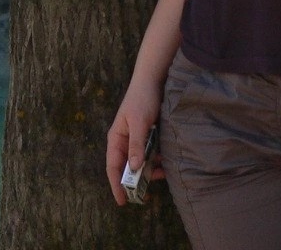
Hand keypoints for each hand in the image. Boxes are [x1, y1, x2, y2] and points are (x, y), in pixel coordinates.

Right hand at [105, 81, 164, 204]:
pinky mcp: (150, 134)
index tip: (123, 201)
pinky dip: (157, 158)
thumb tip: (133, 168)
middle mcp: (125, 141)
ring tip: (162, 174)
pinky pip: (151, 151)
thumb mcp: (139, 122)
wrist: (153, 80)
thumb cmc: (142, 99)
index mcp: (116, 139)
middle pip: (127, 167)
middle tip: (145, 195)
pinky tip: (167, 161)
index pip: (113, 167)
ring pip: (141, 160)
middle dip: (135, 180)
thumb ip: (137, 144)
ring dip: (149, 169)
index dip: (117, 185)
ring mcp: (137, 138)